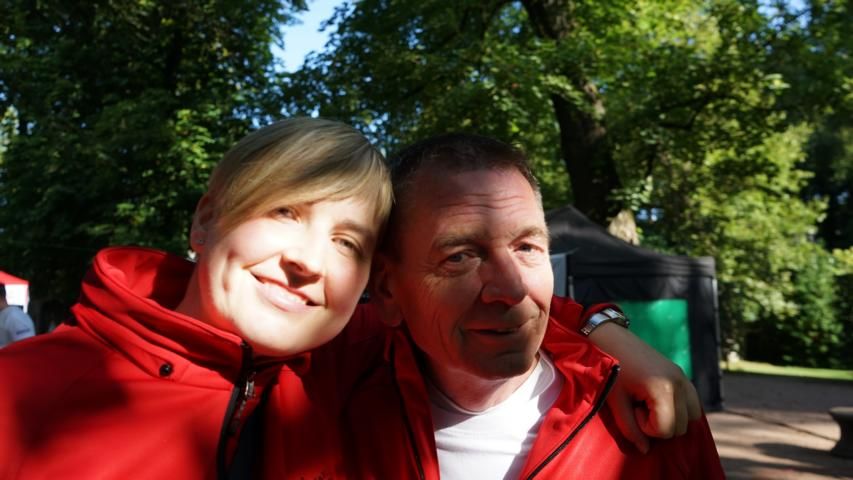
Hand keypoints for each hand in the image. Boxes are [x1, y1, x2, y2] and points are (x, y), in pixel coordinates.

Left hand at [588, 323, 701, 452]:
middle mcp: (680, 383)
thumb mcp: (616, 402)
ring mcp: (683, 377)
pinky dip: (679, 408)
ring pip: (692, 417)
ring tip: (647, 403)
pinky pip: (692, 403)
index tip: (632, 409)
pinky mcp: (682, 374)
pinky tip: (656, 399)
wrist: (611, 338)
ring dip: (671, 418)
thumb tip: (645, 450)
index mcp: (664, 389)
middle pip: (682, 427)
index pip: (667, 430)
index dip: (646, 428)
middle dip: (659, 424)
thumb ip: (630, 429)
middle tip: (638, 406)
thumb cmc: (610, 370)